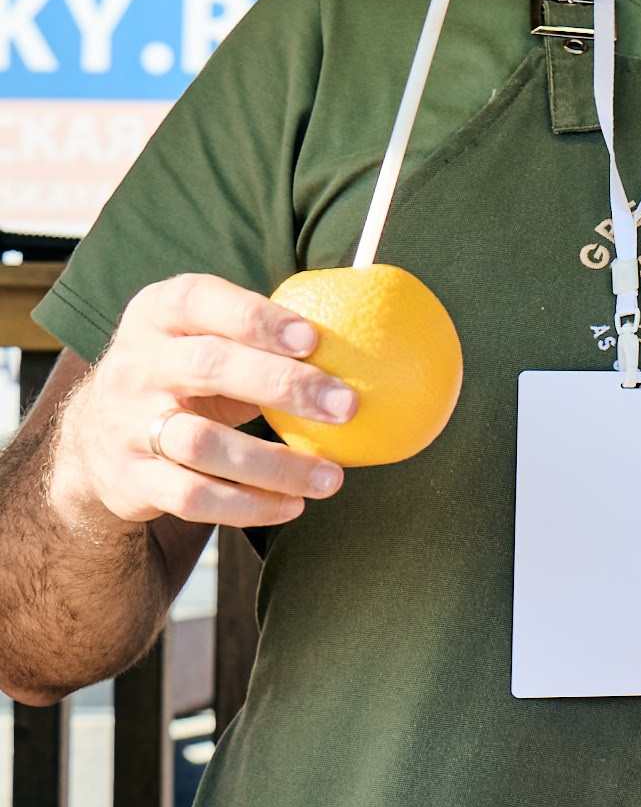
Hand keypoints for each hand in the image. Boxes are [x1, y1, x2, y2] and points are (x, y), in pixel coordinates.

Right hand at [57, 274, 350, 529]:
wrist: (98, 437)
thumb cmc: (190, 375)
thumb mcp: (206, 336)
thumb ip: (266, 332)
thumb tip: (377, 332)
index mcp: (158, 314)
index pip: (200, 300)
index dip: (257, 317)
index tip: (314, 338)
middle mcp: (136, 365)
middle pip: (209, 366)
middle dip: (283, 385)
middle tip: (348, 406)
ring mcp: (128, 424)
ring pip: (201, 443)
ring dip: (274, 464)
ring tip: (332, 477)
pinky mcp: (131, 479)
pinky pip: (192, 498)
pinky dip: (248, 506)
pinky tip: (293, 505)